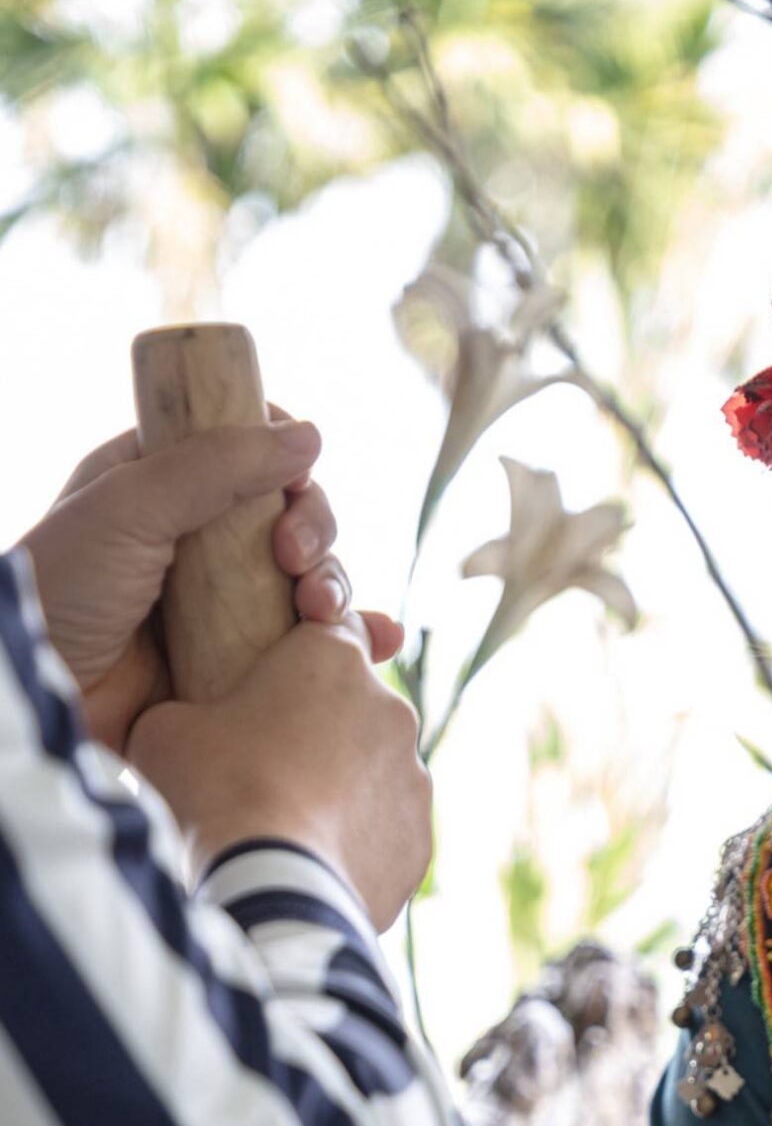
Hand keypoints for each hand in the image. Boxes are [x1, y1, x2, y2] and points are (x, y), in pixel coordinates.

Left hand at [18, 416, 404, 752]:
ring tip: (320, 614)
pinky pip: (309, 651)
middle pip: (293, 518)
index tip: (289, 490)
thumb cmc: (63, 586)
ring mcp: (221, 607)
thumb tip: (310, 435)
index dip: (285, 463)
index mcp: (165, 484)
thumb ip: (215, 467)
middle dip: (315, 534)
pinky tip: (379, 642)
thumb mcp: (130, 506)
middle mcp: (199, 542)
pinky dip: (352, 642)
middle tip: (293, 563)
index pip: (251, 453)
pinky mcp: (237, 669)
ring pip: (309, 581)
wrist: (38, 691)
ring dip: (335, 586)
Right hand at [126, 616, 431, 929]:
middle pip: (355, 710)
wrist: (266, 886)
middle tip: (267, 772)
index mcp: (333, 659)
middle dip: (320, 733)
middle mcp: (390, 711)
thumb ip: (186, 712)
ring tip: (289, 829)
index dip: (301, 656)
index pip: (333, 629)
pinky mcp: (419, 843)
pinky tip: (314, 867)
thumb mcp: (164, 730)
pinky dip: (357, 847)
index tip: (272, 686)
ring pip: (376, 776)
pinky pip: (386, 835)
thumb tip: (184, 731)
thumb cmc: (213, 790)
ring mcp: (414, 780)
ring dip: (341, 792)